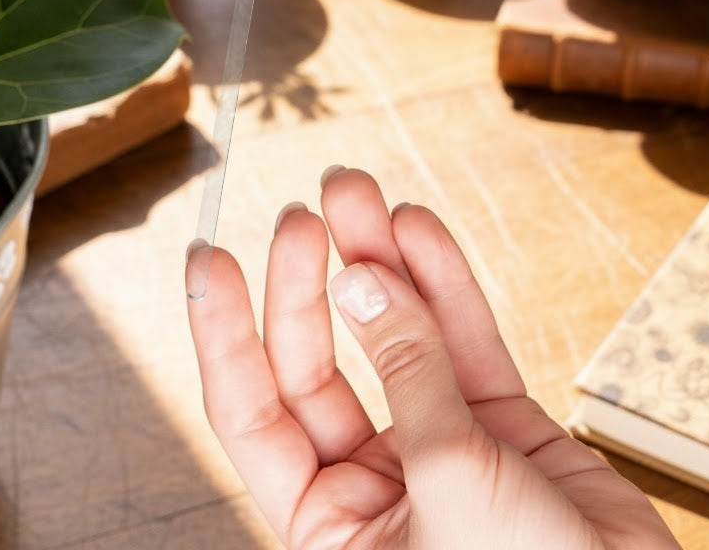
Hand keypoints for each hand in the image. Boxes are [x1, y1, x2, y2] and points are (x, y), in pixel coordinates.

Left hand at [186, 167, 679, 549]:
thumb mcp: (451, 480)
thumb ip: (408, 373)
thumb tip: (359, 280)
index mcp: (329, 520)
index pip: (252, 409)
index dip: (225, 330)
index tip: (209, 257)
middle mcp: (371, 478)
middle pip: (317, 358)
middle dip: (310, 278)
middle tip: (308, 212)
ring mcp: (435, 442)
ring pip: (392, 336)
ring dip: (376, 260)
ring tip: (356, 191)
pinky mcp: (498, 421)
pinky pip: (462, 339)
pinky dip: (444, 282)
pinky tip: (417, 228)